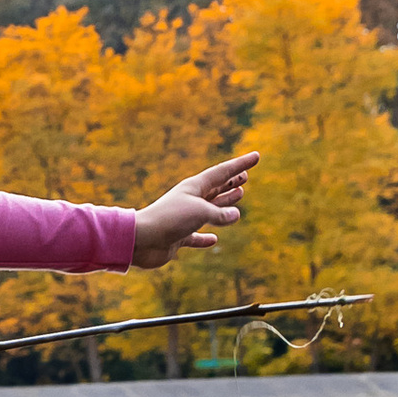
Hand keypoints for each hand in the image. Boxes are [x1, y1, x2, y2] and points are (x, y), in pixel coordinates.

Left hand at [132, 155, 259, 268]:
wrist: (141, 240)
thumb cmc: (169, 220)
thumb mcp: (201, 212)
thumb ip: (221, 214)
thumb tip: (236, 215)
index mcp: (194, 187)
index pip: (223, 172)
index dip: (241, 163)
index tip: (257, 156)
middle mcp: (190, 200)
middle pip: (216, 188)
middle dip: (232, 181)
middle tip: (246, 175)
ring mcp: (184, 218)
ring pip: (210, 209)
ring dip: (225, 203)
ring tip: (239, 195)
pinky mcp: (178, 237)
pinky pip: (196, 237)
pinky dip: (205, 239)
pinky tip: (213, 240)